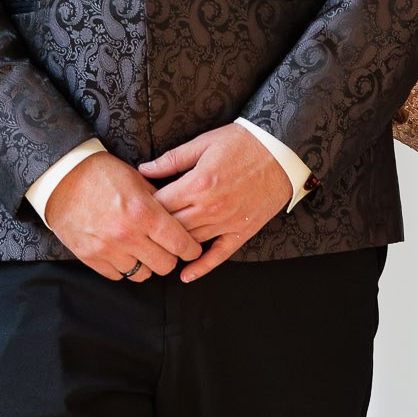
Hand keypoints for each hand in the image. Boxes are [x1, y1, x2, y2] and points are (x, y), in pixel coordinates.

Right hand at [43, 153, 203, 282]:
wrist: (62, 179)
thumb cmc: (102, 174)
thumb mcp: (138, 179)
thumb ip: (161, 201)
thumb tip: (179, 215)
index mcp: (144, 213)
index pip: (180, 244)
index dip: (192, 248)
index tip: (192, 247)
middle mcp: (127, 236)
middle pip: (165, 266)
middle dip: (170, 257)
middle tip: (166, 248)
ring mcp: (108, 250)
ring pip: (142, 274)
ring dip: (146, 264)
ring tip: (142, 249)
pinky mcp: (90, 258)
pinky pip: (118, 275)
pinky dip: (124, 267)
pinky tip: (123, 252)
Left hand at [139, 125, 292, 281]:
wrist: (282, 149)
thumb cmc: (242, 141)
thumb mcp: (203, 143)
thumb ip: (172, 159)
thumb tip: (143, 170)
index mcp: (197, 184)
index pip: (159, 206)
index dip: (143, 209)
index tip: (135, 210)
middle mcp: (210, 207)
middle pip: (171, 228)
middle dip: (154, 230)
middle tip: (142, 231)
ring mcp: (227, 222)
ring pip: (191, 242)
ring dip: (173, 246)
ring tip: (157, 249)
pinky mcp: (243, 230)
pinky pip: (219, 255)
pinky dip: (202, 267)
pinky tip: (186, 274)